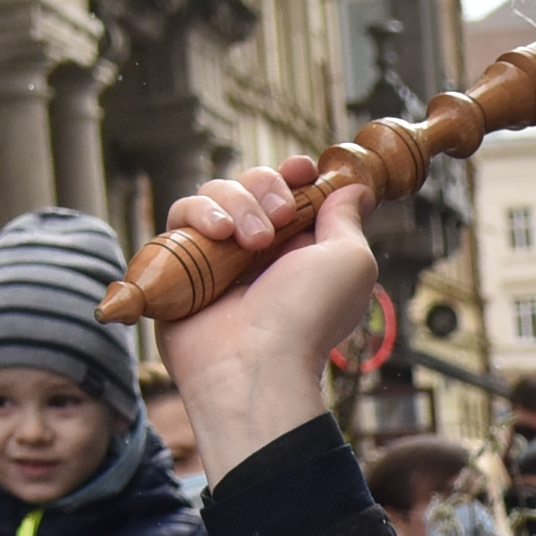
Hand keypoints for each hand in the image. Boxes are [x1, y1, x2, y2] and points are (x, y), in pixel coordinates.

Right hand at [153, 166, 384, 480]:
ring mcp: (217, 257)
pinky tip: (218, 236)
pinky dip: (199, 215)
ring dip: (235, 202)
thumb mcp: (350, 261)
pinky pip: (179, 217)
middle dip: (265, 186)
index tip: (301, 169)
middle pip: (249, 183)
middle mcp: (257, 250)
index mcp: (299, 247)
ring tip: (249, 240)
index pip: (289, 190)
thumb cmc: (308, 317)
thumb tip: (355, 187)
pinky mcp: (180, 265)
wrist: (255, 366)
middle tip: (279, 217)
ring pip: (213, 195)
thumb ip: (348, 218)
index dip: (292, 173)